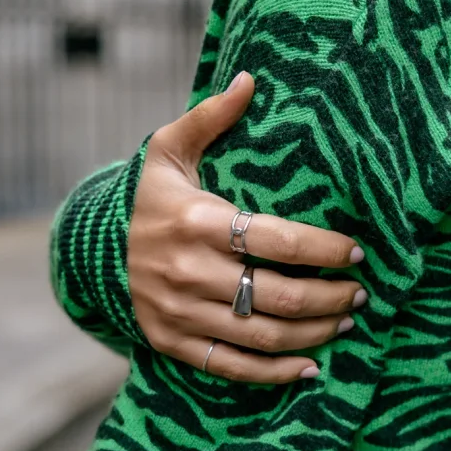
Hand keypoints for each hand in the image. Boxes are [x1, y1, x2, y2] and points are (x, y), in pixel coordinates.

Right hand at [128, 71, 367, 382]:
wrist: (92, 249)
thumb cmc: (150, 196)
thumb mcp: (169, 149)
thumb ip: (211, 116)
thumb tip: (251, 78)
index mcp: (196, 221)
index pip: (277, 239)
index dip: (325, 249)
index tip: (357, 252)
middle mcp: (187, 271)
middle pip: (278, 294)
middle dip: (330, 297)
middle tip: (359, 292)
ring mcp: (179, 312)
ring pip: (263, 334)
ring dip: (314, 333)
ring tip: (345, 321)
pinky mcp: (172, 342)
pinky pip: (232, 367)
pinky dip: (275, 373)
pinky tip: (310, 367)